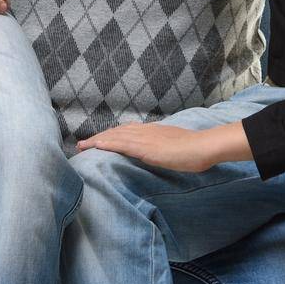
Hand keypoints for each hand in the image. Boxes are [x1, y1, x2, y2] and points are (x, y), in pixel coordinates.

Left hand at [76, 123, 225, 172]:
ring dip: (97, 141)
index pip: (125, 132)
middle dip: (98, 138)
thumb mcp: (174, 145)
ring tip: (81, 146)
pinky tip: (97, 146)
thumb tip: (158, 152)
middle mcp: (145, 131)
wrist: (204, 146)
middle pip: (116, 133)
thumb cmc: (194, 149)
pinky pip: (123, 145)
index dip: (110, 136)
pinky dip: (108, 144)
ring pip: (115, 137)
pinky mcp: (146, 148)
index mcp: (152, 131)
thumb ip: (163, 147)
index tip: (97, 141)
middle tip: (81, 145)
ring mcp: (145, 139)